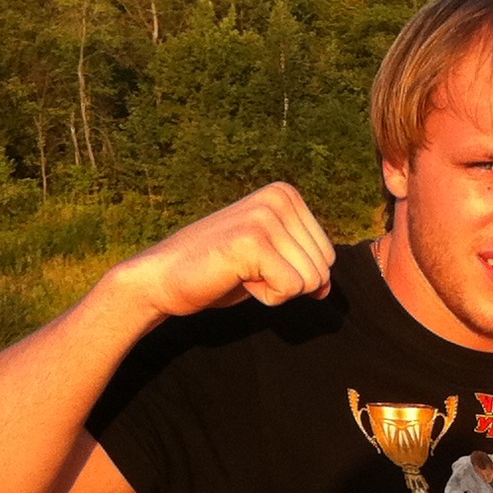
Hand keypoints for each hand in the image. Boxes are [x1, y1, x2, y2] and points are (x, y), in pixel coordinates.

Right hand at [122, 183, 335, 318]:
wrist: (163, 277)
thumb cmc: (218, 272)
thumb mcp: (270, 261)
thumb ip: (302, 265)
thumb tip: (329, 288)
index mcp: (286, 195)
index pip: (327, 256)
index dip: (294, 274)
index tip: (256, 263)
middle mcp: (279, 197)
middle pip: (322, 269)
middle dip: (287, 284)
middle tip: (246, 271)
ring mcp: (265, 216)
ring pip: (309, 281)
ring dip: (275, 290)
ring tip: (241, 273)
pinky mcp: (252, 240)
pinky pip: (290, 289)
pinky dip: (266, 297)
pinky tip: (237, 278)